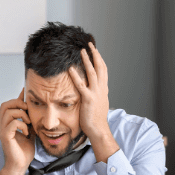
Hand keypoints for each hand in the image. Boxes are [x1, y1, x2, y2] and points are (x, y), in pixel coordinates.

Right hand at [0, 89, 34, 171]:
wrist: (20, 165)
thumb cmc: (24, 151)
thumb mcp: (30, 132)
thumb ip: (30, 121)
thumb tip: (35, 111)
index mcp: (8, 123)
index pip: (10, 105)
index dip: (18, 97)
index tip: (26, 91)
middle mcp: (3, 125)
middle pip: (5, 105)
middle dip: (18, 104)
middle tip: (28, 112)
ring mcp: (3, 130)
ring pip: (8, 112)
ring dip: (22, 115)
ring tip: (29, 124)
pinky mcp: (5, 136)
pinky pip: (13, 123)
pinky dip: (22, 125)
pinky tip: (27, 132)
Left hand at [68, 43, 117, 160]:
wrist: (98, 130)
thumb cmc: (96, 119)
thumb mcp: (98, 103)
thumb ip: (96, 94)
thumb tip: (93, 90)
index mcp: (103, 89)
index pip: (103, 70)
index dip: (99, 59)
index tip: (95, 51)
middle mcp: (101, 89)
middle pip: (100, 67)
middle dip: (95, 54)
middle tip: (90, 44)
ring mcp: (96, 93)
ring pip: (92, 72)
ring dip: (87, 60)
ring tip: (82, 51)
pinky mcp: (88, 99)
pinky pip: (81, 85)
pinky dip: (76, 76)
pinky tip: (70, 69)